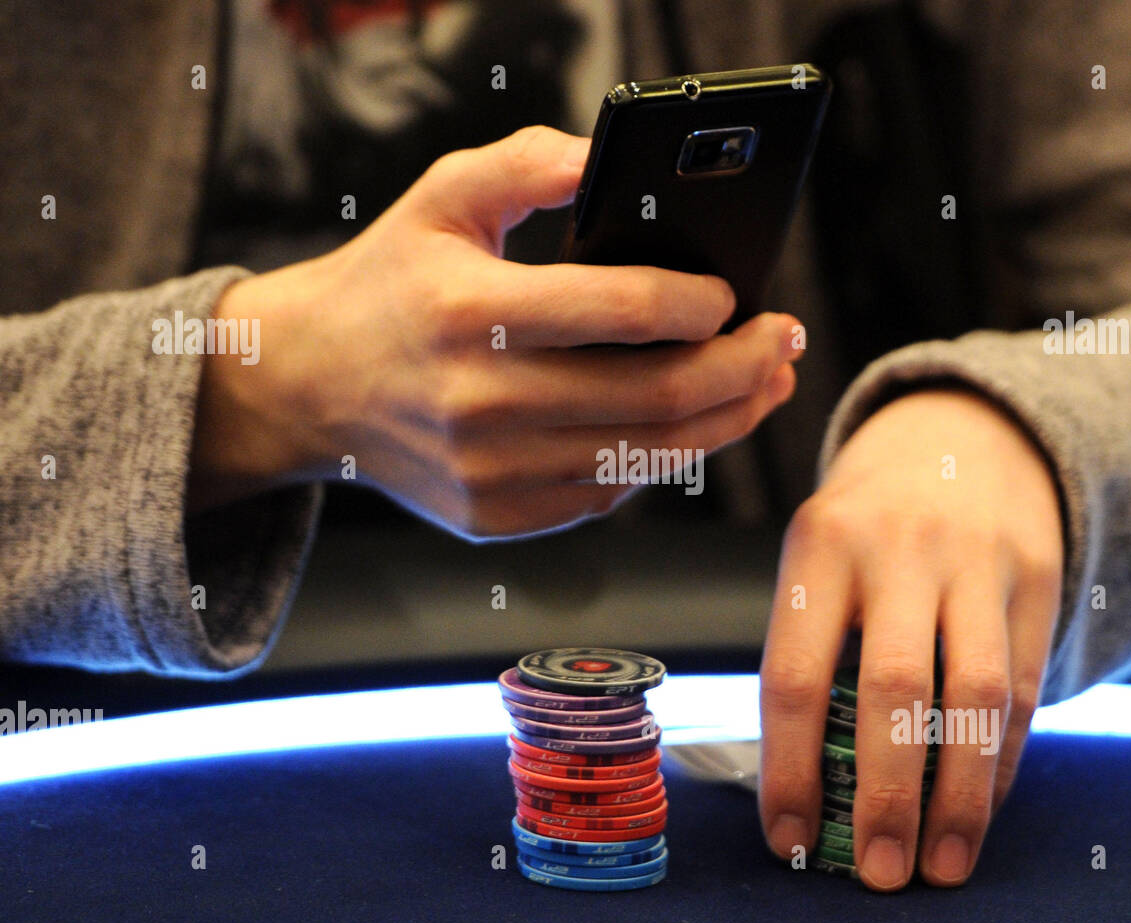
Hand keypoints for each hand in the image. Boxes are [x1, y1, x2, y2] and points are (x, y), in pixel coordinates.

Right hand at [188, 125, 801, 535]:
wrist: (312, 387)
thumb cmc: (390, 284)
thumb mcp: (440, 197)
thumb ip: (525, 162)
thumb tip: (607, 160)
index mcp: (469, 312)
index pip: (620, 311)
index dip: (700, 305)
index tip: (737, 294)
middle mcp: (479, 402)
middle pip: (655, 398)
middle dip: (742, 370)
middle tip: (782, 344)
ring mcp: (490, 472)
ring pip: (646, 457)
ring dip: (724, 421)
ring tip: (762, 386)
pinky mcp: (497, 517)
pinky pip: (610, 493)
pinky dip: (662, 459)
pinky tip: (687, 425)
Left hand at [760, 387, 1063, 888]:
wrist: (958, 435)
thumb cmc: (864, 525)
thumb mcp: (818, 558)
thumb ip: (814, 647)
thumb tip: (808, 785)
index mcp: (819, 547)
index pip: (796, 675)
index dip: (791, 770)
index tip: (790, 841)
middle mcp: (898, 548)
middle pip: (893, 688)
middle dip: (886, 795)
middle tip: (880, 874)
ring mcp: (975, 560)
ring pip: (976, 695)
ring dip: (961, 795)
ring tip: (944, 865)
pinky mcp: (1037, 577)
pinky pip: (1025, 685)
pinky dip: (1004, 758)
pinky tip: (984, 806)